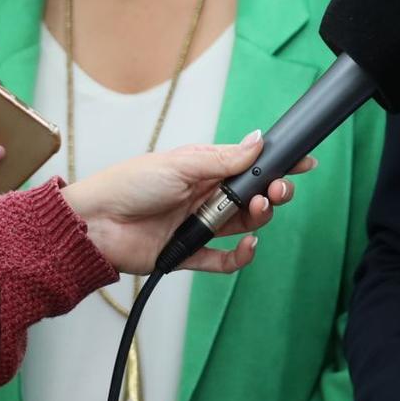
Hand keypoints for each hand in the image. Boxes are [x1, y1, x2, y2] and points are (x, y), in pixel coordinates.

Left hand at [60, 134, 309, 273]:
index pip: (251, 166)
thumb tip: (260, 140)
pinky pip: (224, 260)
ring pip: (244, 226)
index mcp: (206, 170)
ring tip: (258, 210)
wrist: (95, 223)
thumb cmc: (130, 184)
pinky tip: (248, 247)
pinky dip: (241, 257)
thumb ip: (225, 158)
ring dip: (259, 218)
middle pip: (253, 197)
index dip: (278, 165)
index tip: (303, 162)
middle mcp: (207, 197)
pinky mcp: (190, 254)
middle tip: (278, 189)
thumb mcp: (182, 163)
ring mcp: (200, 226)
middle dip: (273, 192)